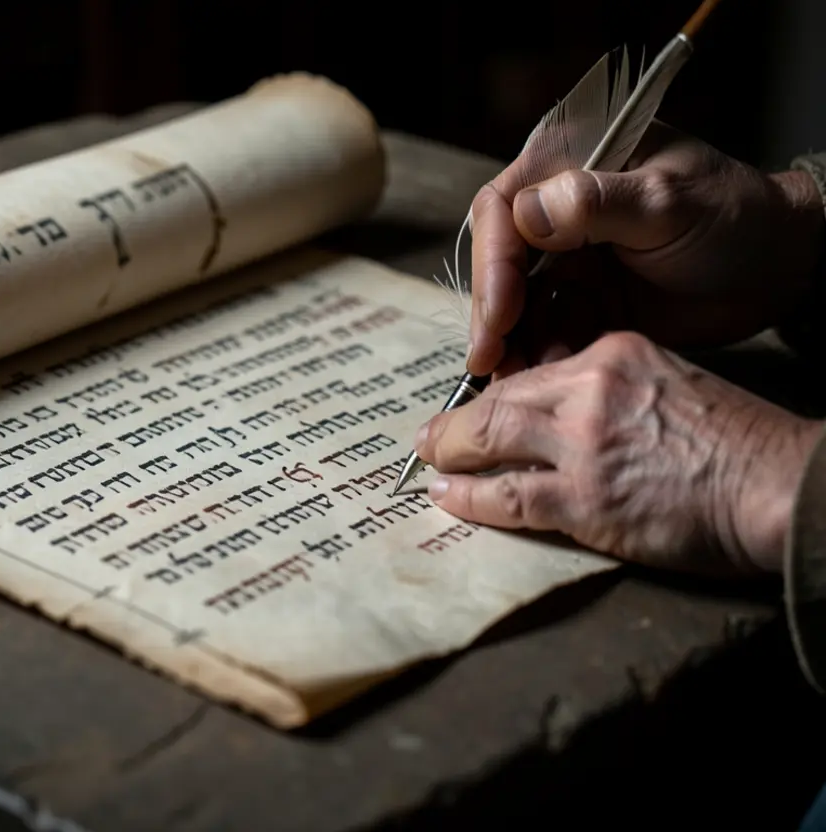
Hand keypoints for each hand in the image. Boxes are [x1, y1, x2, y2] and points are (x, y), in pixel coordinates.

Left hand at [414, 331, 822, 576]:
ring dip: (450, 452)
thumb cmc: (737, 442)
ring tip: (428, 462)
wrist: (779, 484)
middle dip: (456, 420)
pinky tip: (446, 497)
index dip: (498, 392)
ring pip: (490, 439)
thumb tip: (568, 416)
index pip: (536, 369)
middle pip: (500, 398)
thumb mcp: (672, 383)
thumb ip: (615, 389)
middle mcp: (589, 387)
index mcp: (614, 352)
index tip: (478, 408)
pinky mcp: (584, 498)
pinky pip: (506, 495)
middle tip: (430, 435)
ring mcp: (582, 443)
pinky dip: (468, 496)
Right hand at [468, 121, 825, 377]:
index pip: (501, 208)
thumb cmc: (734, 217)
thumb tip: (527, 213)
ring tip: (515, 381)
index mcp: (567, 161)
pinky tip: (544, 378)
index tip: (501, 314)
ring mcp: (564, 257)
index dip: (493, 263)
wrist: (777, 268)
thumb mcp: (668, 202)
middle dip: (493, 313)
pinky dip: (539, 355)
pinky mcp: (577, 299)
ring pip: (513, 303)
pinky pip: (542, 330)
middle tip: (490, 360)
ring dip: (511, 343)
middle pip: (497, 261)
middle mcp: (553, 207)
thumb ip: (595, 202)